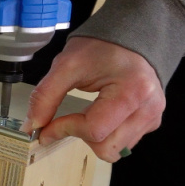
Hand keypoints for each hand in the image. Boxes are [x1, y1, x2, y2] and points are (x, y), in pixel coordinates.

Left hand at [25, 37, 165, 161]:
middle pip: (106, 147)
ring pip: (115, 150)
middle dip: (80, 136)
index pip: (94, 130)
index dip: (64, 130)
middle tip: (66, 119)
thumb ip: (45, 97)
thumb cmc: (101, 47)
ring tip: (86, 113)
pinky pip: (124, 142)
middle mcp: (148, 109)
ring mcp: (153, 117)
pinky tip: (99, 115)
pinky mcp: (151, 121)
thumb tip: (31, 126)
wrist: (129, 35)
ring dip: (93, 138)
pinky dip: (106, 135)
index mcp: (132, 92)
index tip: (46, 127)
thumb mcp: (66, 65)